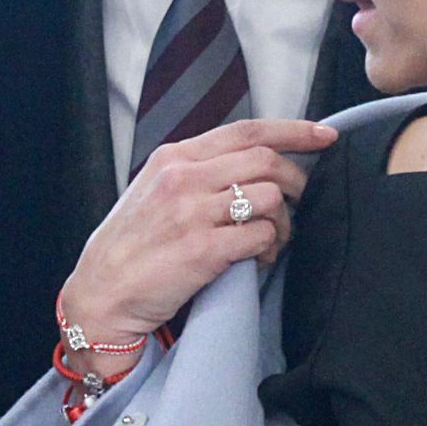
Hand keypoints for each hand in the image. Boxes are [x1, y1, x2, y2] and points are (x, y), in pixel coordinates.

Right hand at [60, 118, 339, 344]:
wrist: (101, 295)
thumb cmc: (132, 246)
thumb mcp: (155, 190)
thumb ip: (198, 171)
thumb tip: (254, 163)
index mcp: (174, 158)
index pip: (247, 130)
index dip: (294, 130)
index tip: (324, 136)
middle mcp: (183, 178)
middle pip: (265, 160)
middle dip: (296, 180)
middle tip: (299, 201)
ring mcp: (191, 213)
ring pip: (269, 198)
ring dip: (284, 221)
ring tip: (273, 239)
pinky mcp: (202, 250)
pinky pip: (259, 236)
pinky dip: (270, 248)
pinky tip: (259, 259)